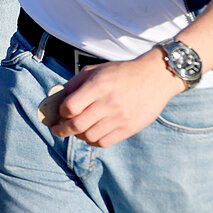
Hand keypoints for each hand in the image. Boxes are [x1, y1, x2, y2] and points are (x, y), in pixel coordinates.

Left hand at [48, 53, 186, 146]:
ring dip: (78, 136)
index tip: (60, 112)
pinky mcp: (129, 129)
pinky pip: (104, 142)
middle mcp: (109, 103)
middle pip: (77, 125)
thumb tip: (59, 99)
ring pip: (89, 136)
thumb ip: (76, 83)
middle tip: (58, 130)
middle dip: (62, 129)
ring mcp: (120, 118)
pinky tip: (91, 135)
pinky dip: (93, 141)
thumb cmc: (122, 72)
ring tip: (76, 131)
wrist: (155, 78)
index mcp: (98, 86)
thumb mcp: (96, 70)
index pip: (70, 107)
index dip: (61, 112)